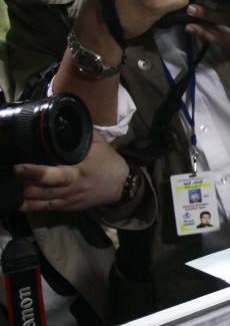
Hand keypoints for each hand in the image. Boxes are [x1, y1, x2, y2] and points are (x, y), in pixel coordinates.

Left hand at [14, 131, 128, 211]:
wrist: (122, 185)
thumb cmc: (108, 161)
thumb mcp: (98, 143)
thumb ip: (79, 132)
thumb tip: (60, 117)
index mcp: (79, 172)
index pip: (55, 175)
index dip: (35, 173)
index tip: (18, 167)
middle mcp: (72, 188)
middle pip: (44, 191)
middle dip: (24, 185)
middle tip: (10, 176)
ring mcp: (69, 200)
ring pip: (42, 201)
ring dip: (25, 196)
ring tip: (10, 188)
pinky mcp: (68, 207)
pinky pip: (47, 208)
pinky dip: (31, 206)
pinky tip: (18, 202)